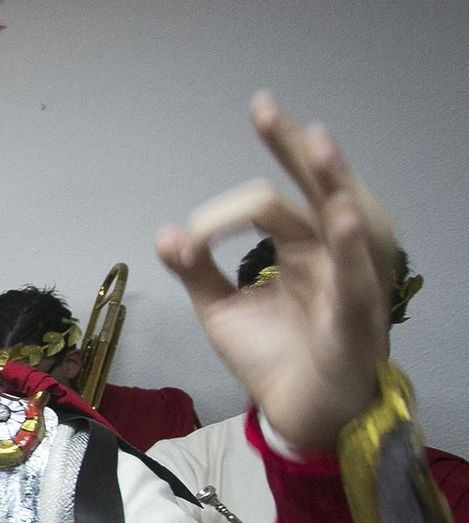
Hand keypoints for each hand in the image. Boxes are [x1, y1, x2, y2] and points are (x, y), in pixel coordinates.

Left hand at [157, 92, 394, 451]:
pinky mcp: (353, 324)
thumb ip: (197, 270)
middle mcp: (332, 257)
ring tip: (317, 143)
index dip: (261, 168)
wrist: (295, 413)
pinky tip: (335, 217)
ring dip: (334, 183)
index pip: (284, 192)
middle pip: (322, 190)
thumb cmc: (273, 355)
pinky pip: (357, 282)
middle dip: (297, 150)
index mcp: (303, 248)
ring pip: (351, 224)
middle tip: (265, 109)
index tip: (228, 162)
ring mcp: (349, 286)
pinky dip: (347, 249)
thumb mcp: (220, 308)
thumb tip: (165, 233)